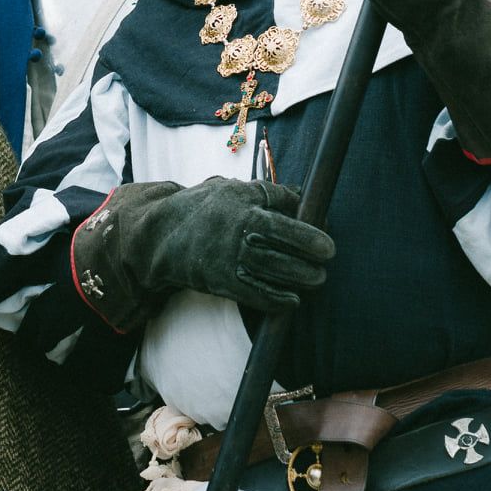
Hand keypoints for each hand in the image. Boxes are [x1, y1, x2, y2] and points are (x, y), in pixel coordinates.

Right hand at [73, 178, 333, 330]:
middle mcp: (235, 237)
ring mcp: (227, 261)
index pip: (283, 226)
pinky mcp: (221, 282)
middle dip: (308, 265)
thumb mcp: (236, 189)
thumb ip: (271, 194)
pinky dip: (277, 301)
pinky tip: (292, 300)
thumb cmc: (205, 207)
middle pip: (280, 255)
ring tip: (315, 279)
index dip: (309, 238)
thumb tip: (304, 198)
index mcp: (242, 210)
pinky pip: (255, 296)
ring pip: (271, 277)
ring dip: (298, 282)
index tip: (328, 247)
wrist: (162, 234)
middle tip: (324, 264)